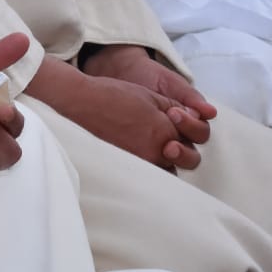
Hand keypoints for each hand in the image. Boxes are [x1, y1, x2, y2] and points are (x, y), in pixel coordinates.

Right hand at [29, 48, 210, 171]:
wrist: (79, 104)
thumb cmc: (113, 95)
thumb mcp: (149, 95)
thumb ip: (174, 108)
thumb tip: (191, 116)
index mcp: (164, 132)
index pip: (191, 140)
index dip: (186, 130)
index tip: (175, 123)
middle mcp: (154, 152)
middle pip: (185, 161)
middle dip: (183, 151)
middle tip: (170, 142)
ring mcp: (138, 164)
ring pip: (167, 172)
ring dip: (166, 163)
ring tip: (152, 149)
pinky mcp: (124, 170)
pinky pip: (146, 176)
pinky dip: (148, 170)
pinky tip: (140, 158)